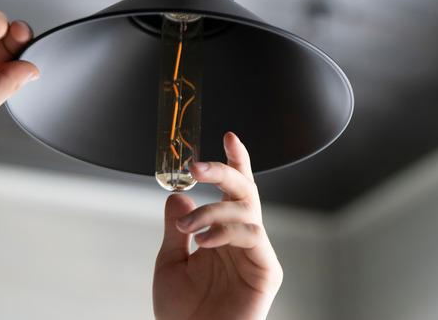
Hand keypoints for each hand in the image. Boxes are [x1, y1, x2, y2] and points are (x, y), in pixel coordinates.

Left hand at [153, 132, 282, 319]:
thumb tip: (178, 196)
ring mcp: (256, 253)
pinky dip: (225, 231)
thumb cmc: (183, 313)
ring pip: (246, 209)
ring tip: (188, 230)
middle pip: (245, 191)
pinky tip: (204, 242)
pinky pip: (251, 235)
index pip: (233, 192)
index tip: (228, 136)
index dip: (235, 162)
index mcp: (223, 234)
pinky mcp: (267, 270)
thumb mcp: (170, 262)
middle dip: (224, 171)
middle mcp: (242, 239)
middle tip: (196, 166)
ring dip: (213, 211)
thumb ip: (177, 228)